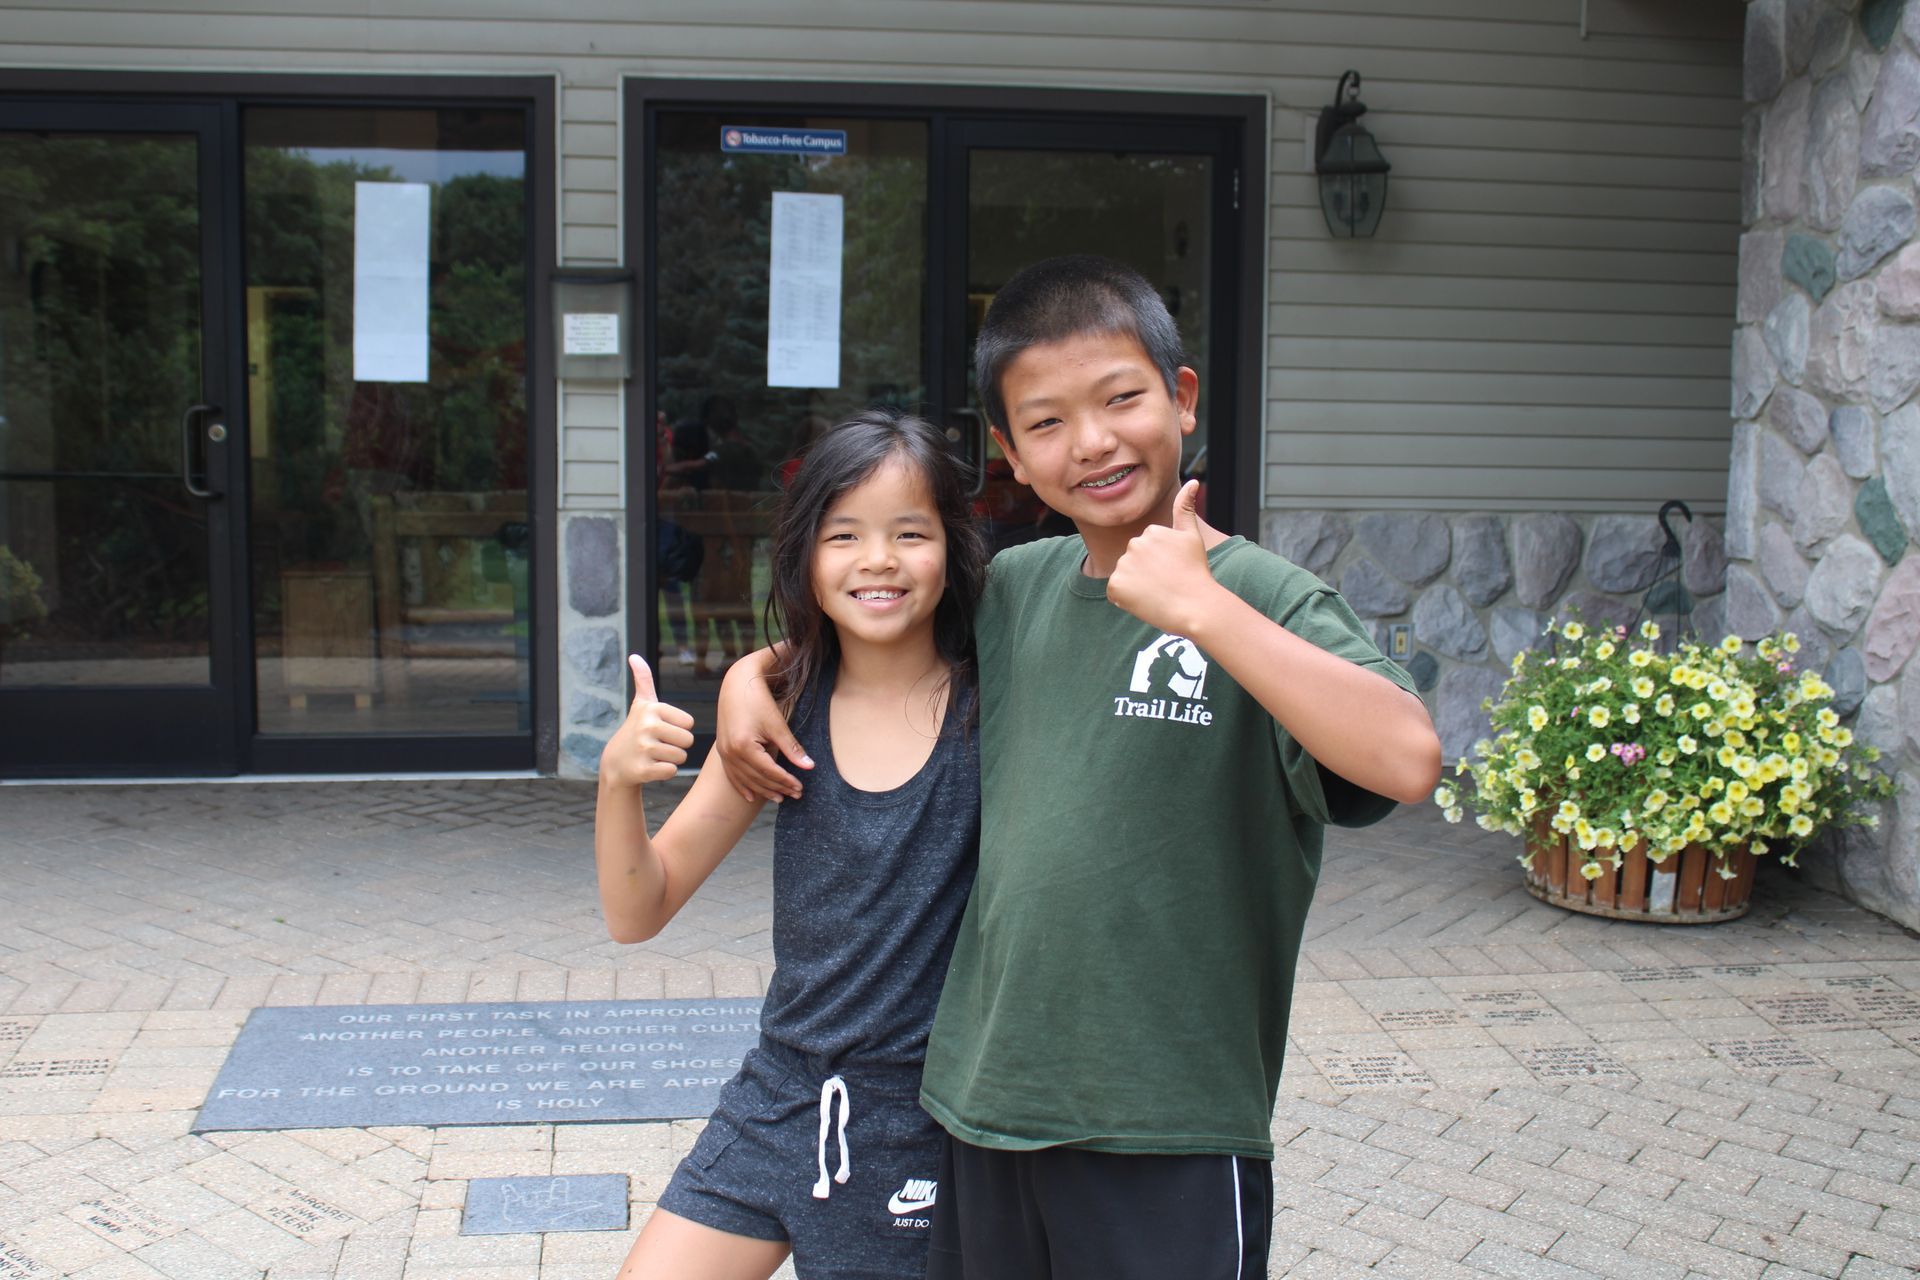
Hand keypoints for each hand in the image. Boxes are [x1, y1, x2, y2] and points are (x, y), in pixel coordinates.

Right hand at [600, 655, 696, 787]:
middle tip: (658, 745)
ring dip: (671, 760)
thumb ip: (643, 680)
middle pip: (687, 741)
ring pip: (681, 757)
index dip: (678, 729)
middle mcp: (646, 726)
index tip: (661, 730)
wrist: (616, 763)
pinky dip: (664, 772)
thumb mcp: (641, 704)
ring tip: (653, 756)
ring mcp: (643, 749)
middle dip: (677, 746)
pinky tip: (650, 767)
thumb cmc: (636, 730)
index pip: (689, 723)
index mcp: (652, 709)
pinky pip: (671, 771)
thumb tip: (634, 656)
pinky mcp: (642, 770)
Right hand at [714, 651, 810, 803]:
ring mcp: (724, 752)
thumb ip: (792, 748)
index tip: (800, 788)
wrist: (736, 684)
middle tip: (795, 795)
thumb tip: (809, 766)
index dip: (786, 781)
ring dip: (762, 790)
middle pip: (757, 778)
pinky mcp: (722, 749)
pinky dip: (742, 786)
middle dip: (778, 787)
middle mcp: (730, 752)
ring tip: (779, 798)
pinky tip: (751, 796)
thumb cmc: (758, 701)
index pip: (769, 771)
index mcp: (744, 746)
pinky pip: (732, 774)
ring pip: (745, 779)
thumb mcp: (777, 724)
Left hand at [1107, 480, 1220, 634]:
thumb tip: (1194, 481)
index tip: (1173, 571)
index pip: (1146, 549)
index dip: (1159, 563)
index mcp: (1150, 532)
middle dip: (1145, 572)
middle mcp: (1134, 544)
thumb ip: (1186, 507)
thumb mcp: (1192, 536)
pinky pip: (1115, 592)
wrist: (1195, 606)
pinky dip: (1125, 600)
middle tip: (1166, 583)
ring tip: (1157, 592)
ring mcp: (1123, 565)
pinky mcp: (1115, 585)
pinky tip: (1144, 601)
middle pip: (1133, 561)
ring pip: (1124, 576)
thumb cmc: (1196, 572)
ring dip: (1135, 585)